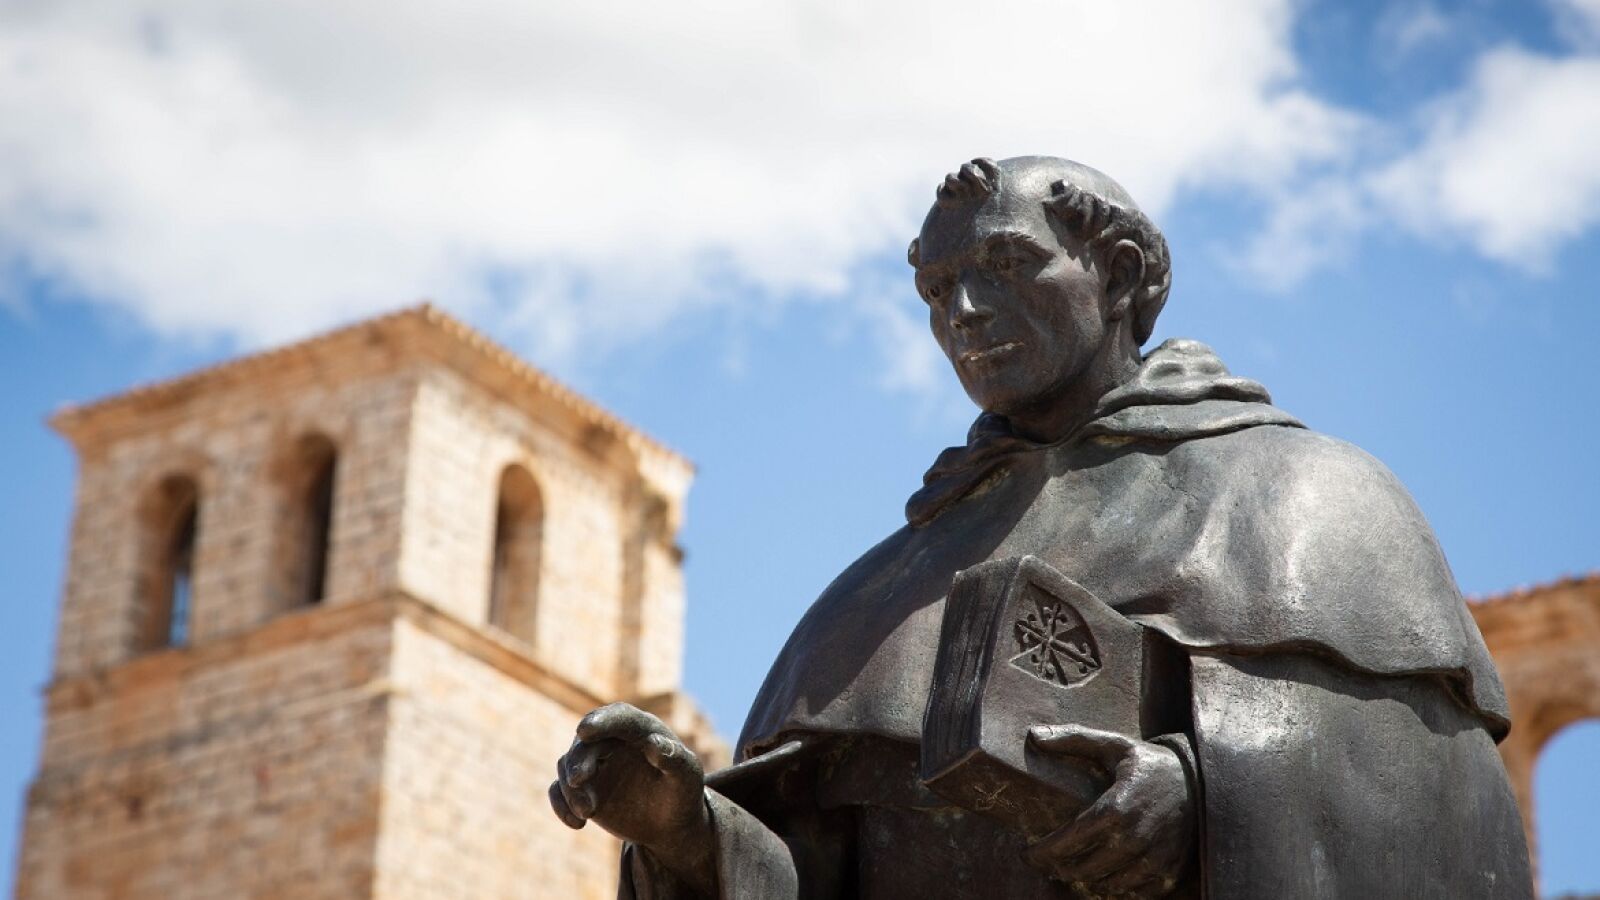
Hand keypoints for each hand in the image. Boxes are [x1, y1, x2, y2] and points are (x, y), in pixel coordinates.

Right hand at [550, 703, 714, 889]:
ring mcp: (594, 763)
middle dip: (578, 759)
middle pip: (585, 742)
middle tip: (579, 780)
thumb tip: (655, 743)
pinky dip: (561, 805)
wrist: (670, 822)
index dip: (601, 721)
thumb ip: (675, 759)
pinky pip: (559, 791)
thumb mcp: (687, 778)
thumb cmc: (682, 792)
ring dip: (571, 788)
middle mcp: (612, 741)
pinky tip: (577, 824)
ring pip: (567, 765)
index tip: (584, 731)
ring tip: (588, 812)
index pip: (618, 717)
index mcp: (640, 729)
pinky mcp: (582, 787)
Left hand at [1024, 725, 1194, 898]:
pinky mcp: (1169, 873)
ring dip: (1086, 879)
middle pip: (1081, 869)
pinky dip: (1116, 886)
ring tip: (1073, 867)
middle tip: (1047, 862)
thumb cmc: (1150, 763)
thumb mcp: (1113, 744)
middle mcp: (1134, 839)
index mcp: (1115, 809)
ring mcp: (1153, 860)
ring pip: (1105, 884)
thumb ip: (1072, 739)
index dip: (1041, 854)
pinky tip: (1105, 873)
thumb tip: (1033, 734)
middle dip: (1058, 868)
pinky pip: (1133, 892)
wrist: (1201, 781)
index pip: (1066, 844)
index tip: (1026, 855)